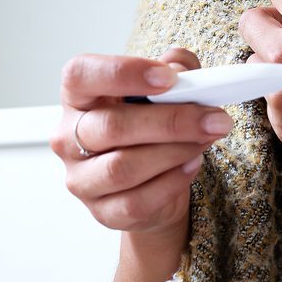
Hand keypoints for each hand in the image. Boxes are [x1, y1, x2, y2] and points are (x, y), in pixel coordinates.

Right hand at [52, 48, 229, 237]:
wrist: (153, 182)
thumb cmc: (151, 127)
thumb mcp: (167, 89)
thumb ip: (177, 69)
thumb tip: (182, 70)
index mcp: (77, 97)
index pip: (80, 75)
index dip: (123, 73)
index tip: (168, 78)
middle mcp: (68, 138)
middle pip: (111, 127)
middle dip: (170, 121)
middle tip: (213, 118)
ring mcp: (81, 179)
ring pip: (124, 167)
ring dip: (175, 151)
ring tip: (205, 140)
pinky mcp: (102, 212)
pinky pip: (136, 202)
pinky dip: (172, 182)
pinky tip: (192, 165)